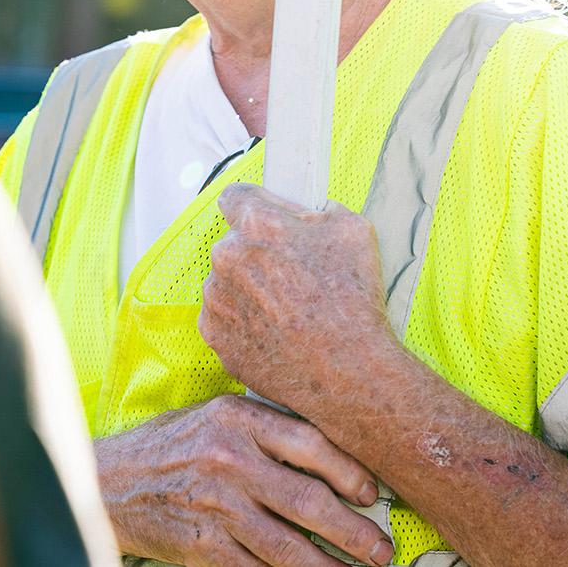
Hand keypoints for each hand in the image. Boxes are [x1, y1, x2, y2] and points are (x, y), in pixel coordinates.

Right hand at [96, 394, 393, 566]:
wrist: (110, 482)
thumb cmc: (174, 444)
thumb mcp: (218, 415)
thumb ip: (268, 427)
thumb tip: (335, 451)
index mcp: (238, 418)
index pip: (311, 443)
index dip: (351, 472)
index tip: (373, 494)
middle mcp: (230, 459)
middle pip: (308, 501)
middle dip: (354, 532)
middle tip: (381, 550)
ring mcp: (216, 506)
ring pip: (288, 546)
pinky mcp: (203, 546)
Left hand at [200, 184, 392, 411]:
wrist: (346, 370)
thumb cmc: (352, 300)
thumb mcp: (354, 230)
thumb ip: (321, 208)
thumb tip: (311, 210)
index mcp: (257, 224)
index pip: (236, 196)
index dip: (255, 205)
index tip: (266, 217)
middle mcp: (227, 257)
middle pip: (235, 242)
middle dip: (258, 252)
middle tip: (293, 274)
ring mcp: (216, 298)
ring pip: (227, 281)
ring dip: (250, 288)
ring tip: (287, 309)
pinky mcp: (214, 334)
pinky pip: (223, 316)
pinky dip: (243, 320)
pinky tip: (274, 330)